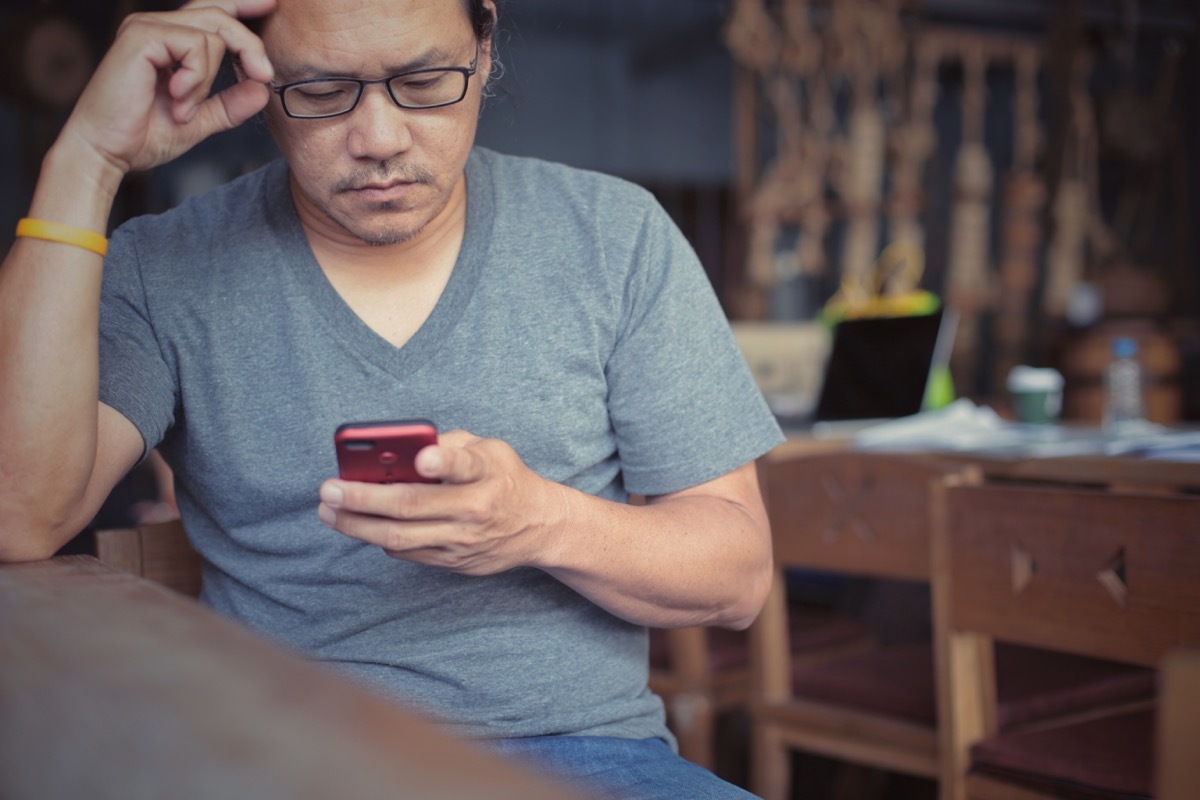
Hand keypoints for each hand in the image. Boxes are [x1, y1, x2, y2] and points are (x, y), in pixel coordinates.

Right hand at [61, 0, 275, 180]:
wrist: (108, 150)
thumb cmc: (144, 135)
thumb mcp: (200, 120)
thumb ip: (230, 105)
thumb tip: (262, 90)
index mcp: (171, 40)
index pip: (214, 9)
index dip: (244, 4)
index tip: (273, 4)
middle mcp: (158, 26)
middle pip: (221, 13)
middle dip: (250, 45)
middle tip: (263, 75)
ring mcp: (147, 27)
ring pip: (213, 32)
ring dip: (209, 79)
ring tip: (186, 108)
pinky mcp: (141, 36)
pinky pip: (195, 44)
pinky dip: (195, 77)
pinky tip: (177, 98)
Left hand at [317, 430, 565, 575]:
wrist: (538, 526)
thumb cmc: (505, 478)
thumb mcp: (491, 449)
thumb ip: (450, 444)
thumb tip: (401, 449)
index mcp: (487, 472)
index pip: (464, 464)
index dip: (442, 460)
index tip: (420, 457)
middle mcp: (475, 509)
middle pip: (412, 506)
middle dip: (364, 498)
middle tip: (330, 489)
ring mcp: (463, 541)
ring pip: (400, 537)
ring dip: (357, 525)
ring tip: (328, 511)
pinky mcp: (454, 562)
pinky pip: (407, 552)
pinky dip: (378, 537)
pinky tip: (358, 524)